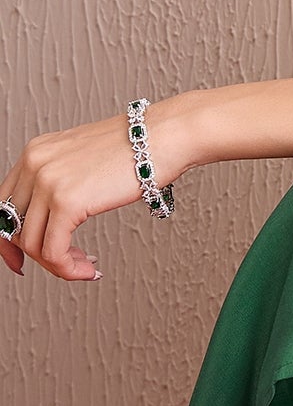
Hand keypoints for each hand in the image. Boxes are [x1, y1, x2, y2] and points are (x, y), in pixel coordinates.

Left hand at [0, 95, 199, 282]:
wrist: (164, 136)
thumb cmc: (138, 147)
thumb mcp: (83, 159)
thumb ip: (60, 181)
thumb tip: (52, 218)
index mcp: (35, 153)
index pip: (2, 205)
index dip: (8, 239)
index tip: (21, 259)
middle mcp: (34, 164)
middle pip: (13, 228)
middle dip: (33, 256)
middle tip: (61, 265)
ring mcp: (48, 182)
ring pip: (32, 244)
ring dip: (58, 265)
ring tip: (83, 264)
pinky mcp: (67, 201)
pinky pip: (54, 252)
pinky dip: (68, 268)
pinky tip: (89, 269)